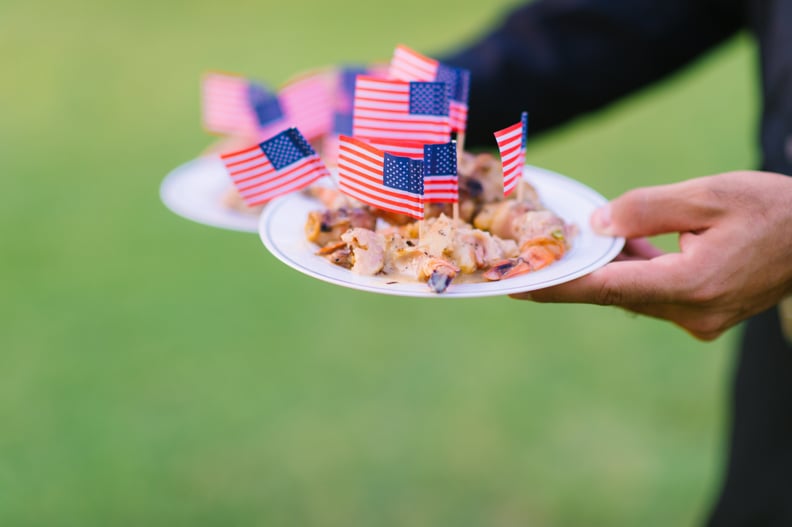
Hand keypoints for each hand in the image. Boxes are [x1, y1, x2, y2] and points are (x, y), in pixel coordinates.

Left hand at [511, 171, 791, 340]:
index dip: (559, 285)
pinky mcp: (704, 315)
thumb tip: (597, 225)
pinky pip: (654, 293)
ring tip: (575, 242)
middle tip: (532, 257)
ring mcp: (699, 319)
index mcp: (692, 284)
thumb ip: (646, 209)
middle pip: (615, 291)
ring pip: (633, 292)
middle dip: (575, 272)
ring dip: (607, 268)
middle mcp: (691, 313)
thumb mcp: (709, 195)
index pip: (606, 287)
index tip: (517, 285)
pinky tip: (622, 244)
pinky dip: (634, 271)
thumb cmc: (773, 210)